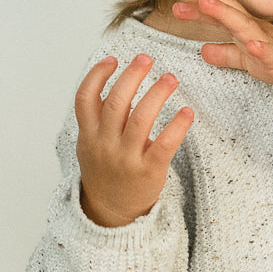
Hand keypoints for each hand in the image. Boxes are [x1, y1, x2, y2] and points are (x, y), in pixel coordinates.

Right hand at [74, 54, 193, 227]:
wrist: (110, 213)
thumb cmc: (105, 170)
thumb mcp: (91, 143)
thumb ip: (99, 116)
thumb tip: (115, 78)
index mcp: (89, 134)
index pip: (85, 99)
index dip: (97, 75)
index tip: (113, 59)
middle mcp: (105, 144)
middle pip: (116, 103)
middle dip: (132, 76)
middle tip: (147, 58)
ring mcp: (126, 158)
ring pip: (141, 119)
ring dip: (157, 94)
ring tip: (170, 78)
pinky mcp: (148, 171)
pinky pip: (165, 144)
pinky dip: (178, 125)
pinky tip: (187, 112)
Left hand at [173, 0, 272, 104]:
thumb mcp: (248, 60)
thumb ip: (226, 54)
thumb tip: (202, 49)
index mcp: (247, 30)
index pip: (223, 12)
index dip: (202, 3)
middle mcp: (257, 31)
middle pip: (231, 11)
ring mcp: (270, 45)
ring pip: (245, 27)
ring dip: (226, 14)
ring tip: (207, 4)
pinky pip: (271, 55)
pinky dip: (261, 49)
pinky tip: (251, 44)